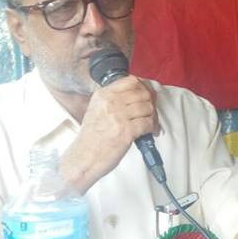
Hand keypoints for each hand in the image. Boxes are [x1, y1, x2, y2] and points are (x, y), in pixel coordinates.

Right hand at [60, 76, 157, 192]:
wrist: (84, 158)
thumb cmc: (92, 137)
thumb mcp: (97, 110)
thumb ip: (114, 99)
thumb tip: (140, 93)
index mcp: (103, 95)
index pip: (131, 81)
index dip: (145, 87)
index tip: (148, 96)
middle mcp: (110, 103)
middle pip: (143, 94)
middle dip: (152, 103)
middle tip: (152, 112)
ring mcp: (118, 117)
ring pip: (148, 108)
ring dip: (154, 116)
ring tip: (151, 123)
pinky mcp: (126, 132)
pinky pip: (148, 123)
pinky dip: (153, 127)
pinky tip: (151, 132)